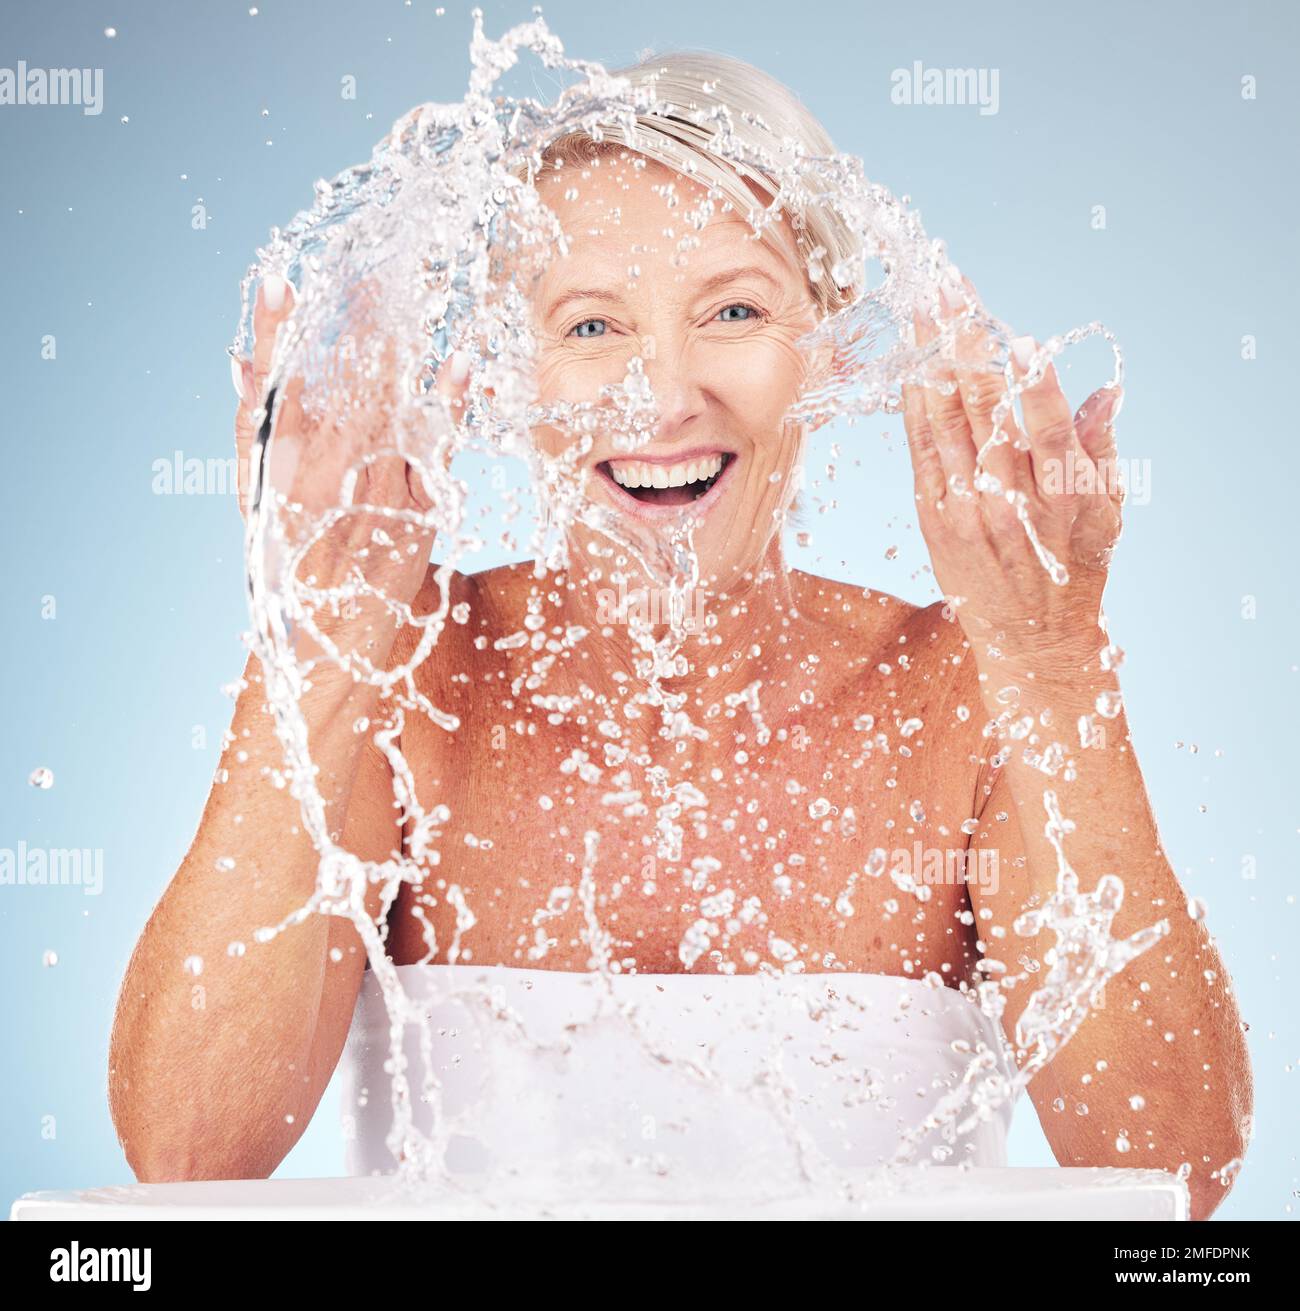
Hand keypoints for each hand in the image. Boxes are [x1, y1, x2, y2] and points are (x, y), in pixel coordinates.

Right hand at [230, 274, 470, 664]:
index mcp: (275, 474)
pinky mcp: (417, 513)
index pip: (273, 388)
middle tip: (369, 268)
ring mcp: (371, 493)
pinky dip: (448, 401)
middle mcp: (320, 480)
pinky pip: (435, 446)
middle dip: (351, 323)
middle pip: (336, 383)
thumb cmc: (294, 571)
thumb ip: (255, 433)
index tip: (279, 281)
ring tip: (402, 288)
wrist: (330, 652)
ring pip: (385, 404)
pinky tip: (459, 360)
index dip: (274, 333)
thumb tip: (241, 363)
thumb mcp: (259, 504)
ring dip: (395, 346)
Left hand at [901, 269, 1122, 669]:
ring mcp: (964, 507)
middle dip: (966, 342)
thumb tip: (1105, 391)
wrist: (1029, 639)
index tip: (1019, 336)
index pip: (1049, 430)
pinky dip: (914, 403)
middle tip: (950, 286)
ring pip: (943, 420)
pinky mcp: (933, 515)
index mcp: (1061, 495)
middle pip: (984, 409)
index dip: (1034, 384)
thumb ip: (1101, 449)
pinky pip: (919, 448)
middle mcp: (1008, 499)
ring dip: (931, 358)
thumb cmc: (1075, 570)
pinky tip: (909, 364)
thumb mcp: (1107, 514)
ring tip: (921, 306)